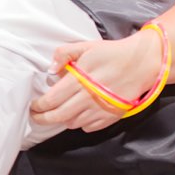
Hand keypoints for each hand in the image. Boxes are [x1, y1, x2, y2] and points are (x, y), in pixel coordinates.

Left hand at [31, 30, 165, 132]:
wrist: (142, 64)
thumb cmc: (112, 54)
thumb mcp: (86, 47)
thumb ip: (64, 54)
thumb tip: (50, 69)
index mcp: (79, 81)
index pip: (51, 100)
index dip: (38, 106)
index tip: (32, 105)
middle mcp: (88, 99)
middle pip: (58, 116)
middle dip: (42, 118)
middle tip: (35, 115)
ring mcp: (100, 111)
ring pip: (72, 124)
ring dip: (61, 120)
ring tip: (56, 112)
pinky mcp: (110, 117)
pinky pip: (88, 128)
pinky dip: (79, 123)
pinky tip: (77, 114)